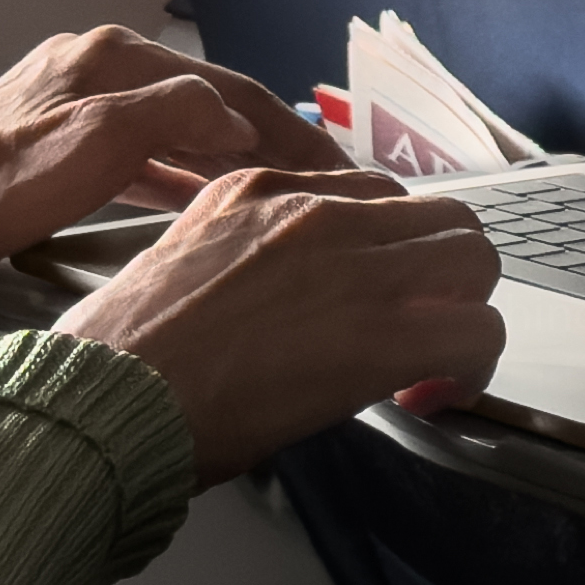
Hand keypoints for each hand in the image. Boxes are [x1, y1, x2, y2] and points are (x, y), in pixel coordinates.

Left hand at [0, 26, 350, 293]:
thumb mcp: (96, 147)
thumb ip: (175, 118)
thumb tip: (235, 118)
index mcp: (109, 58)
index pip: (225, 86)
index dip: (289, 126)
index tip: (338, 167)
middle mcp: (92, 66)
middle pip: (203, 101)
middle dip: (267, 139)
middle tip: (325, 181)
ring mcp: (69, 101)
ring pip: (172, 127)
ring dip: (227, 156)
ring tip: (280, 191)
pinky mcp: (50, 140)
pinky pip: (138, 151)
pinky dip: (179, 171)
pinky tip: (200, 196)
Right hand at [55, 167, 504, 485]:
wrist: (110, 397)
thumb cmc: (125, 353)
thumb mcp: (184, 258)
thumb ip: (248, 252)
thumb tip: (290, 293)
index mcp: (261, 187)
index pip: (373, 194)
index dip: (388, 251)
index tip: (378, 294)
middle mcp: (314, 210)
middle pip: (440, 215)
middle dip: (445, 274)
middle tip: (421, 326)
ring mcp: (352, 266)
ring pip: (473, 258)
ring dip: (465, 311)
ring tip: (432, 362)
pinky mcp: (378, 333)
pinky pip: (474, 332)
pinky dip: (469, 368)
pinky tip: (432, 396)